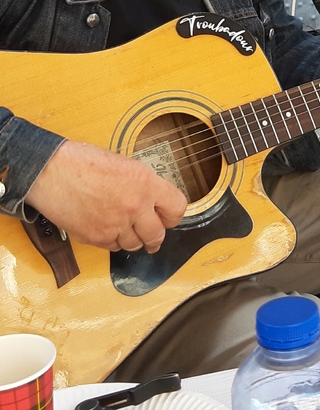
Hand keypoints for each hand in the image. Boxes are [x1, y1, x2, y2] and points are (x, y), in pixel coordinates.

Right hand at [25, 140, 186, 252]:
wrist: (52, 172)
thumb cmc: (83, 162)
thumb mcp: (125, 165)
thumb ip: (143, 185)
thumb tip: (153, 201)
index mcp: (145, 183)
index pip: (177, 209)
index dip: (174, 215)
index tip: (169, 217)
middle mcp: (135, 206)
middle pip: (157, 235)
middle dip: (155, 236)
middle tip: (152, 233)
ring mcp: (116, 225)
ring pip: (135, 244)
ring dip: (133, 239)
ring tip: (125, 227)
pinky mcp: (97, 238)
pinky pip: (113, 247)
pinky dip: (113, 241)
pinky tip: (107, 227)